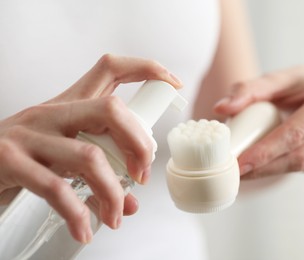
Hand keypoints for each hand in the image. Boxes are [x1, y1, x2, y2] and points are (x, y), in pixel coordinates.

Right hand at [0, 54, 181, 242]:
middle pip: (111, 109)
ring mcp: (31, 135)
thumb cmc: (28, 155)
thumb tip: (130, 202)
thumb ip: (101, 172)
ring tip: (116, 214)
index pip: (111, 69)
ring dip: (112, 191)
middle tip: (143, 174)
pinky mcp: (11, 161)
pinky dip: (77, 214)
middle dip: (138, 143)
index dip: (146, 68)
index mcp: (70, 104)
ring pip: (89, 156)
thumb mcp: (65, 154)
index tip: (174, 84)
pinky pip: (56, 189)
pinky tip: (85, 229)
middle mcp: (53, 112)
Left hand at [214, 65, 303, 178]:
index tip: (240, 163)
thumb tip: (221, 108)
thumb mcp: (277, 79)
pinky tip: (267, 162)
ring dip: (270, 170)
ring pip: (302, 167)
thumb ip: (248, 90)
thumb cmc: (300, 85)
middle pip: (299, 158)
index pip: (295, 134)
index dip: (266, 152)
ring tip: (243, 169)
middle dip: (264, 168)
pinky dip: (282, 167)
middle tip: (234, 172)